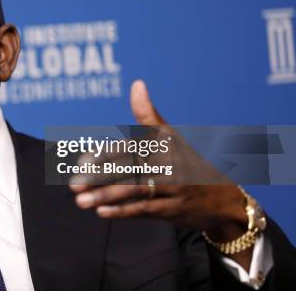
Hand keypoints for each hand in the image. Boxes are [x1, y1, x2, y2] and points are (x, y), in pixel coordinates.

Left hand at [69, 80, 252, 265]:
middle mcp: (168, 164)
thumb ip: (148, 114)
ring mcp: (172, 188)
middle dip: (99, 177)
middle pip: (128, 170)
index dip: (104, 156)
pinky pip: (144, 210)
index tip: (81, 162)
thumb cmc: (187, 162)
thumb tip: (137, 84)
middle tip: (74, 183)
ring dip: (105, 197)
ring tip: (81, 202)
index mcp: (164, 143)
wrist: (222, 199)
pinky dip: (123, 212)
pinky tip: (102, 212)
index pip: (129, 148)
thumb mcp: (171, 136)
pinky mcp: (173, 210)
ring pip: (133, 191)